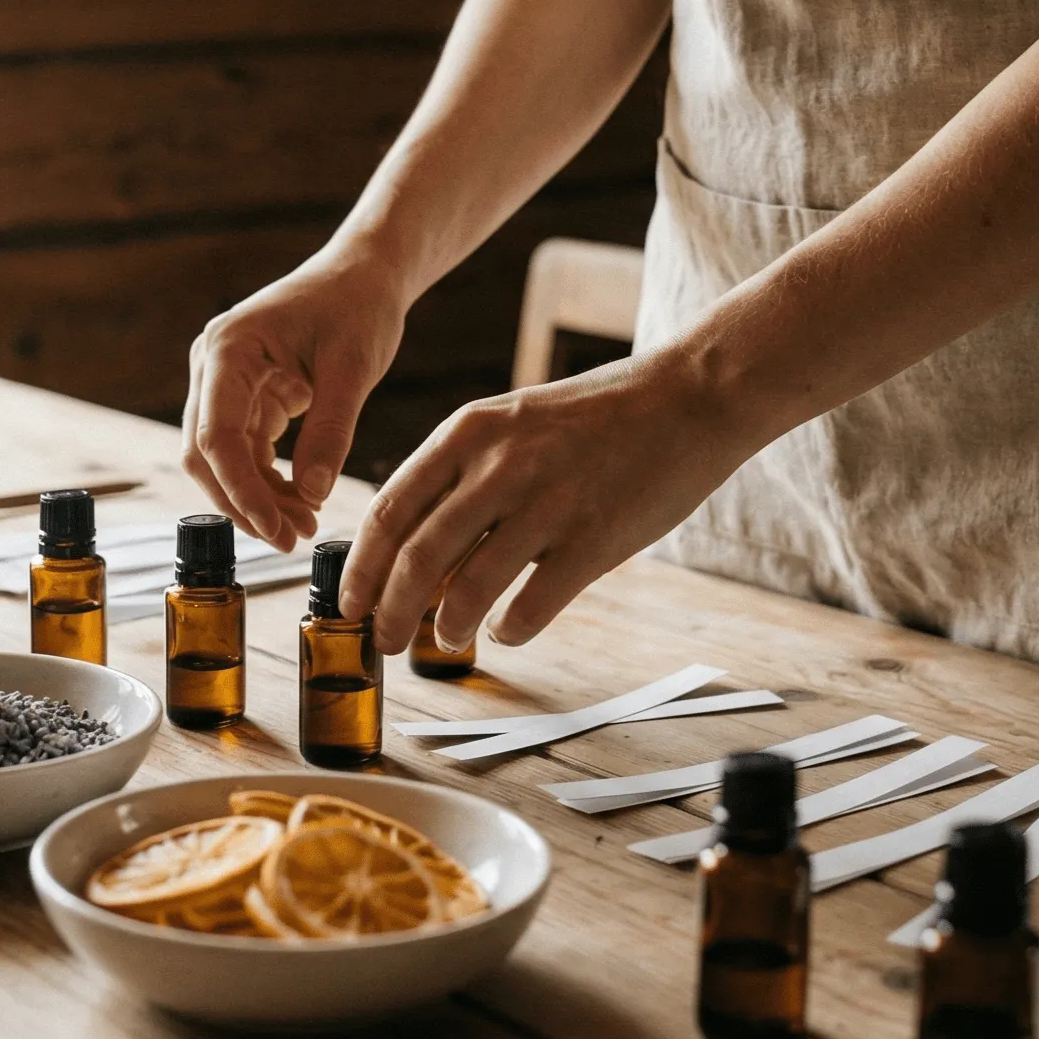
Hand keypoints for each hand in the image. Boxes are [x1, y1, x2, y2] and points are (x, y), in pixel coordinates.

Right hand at [182, 254, 408, 550]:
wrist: (364, 274)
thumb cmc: (358, 305)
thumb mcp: (354, 368)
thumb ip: (332, 431)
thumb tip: (314, 495)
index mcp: (228, 349)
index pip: (216, 436)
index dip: (241, 490)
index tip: (276, 528)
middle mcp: (213, 366)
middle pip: (208, 454)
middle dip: (247, 503)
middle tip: (294, 540)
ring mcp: (223, 381)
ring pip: (224, 459)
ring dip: (258, 498)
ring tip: (306, 527)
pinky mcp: (243, 394)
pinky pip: (245, 450)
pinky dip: (269, 480)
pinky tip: (302, 503)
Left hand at [339, 349, 759, 653]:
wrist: (688, 396)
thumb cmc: (597, 415)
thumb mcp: (512, 421)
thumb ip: (464, 472)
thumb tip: (415, 544)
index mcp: (467, 433)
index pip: (387, 512)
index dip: (360, 569)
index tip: (350, 603)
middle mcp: (497, 467)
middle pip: (415, 559)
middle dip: (389, 613)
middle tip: (385, 641)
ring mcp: (546, 503)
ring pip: (466, 591)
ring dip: (448, 628)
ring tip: (449, 641)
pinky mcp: (593, 539)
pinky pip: (531, 607)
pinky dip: (510, 630)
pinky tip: (509, 629)